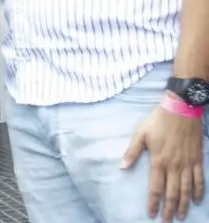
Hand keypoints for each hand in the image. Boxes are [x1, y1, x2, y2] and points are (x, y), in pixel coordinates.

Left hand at [121, 99, 205, 221]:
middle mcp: (174, 166)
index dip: (153, 202)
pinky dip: (198, 191)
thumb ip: (132, 152)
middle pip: (172, 193)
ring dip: (183, 205)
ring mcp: (187, 164)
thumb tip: (121, 166)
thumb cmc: (158, 121)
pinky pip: (199, 180)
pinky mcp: (197, 160)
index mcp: (158, 161)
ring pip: (186, 190)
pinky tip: (196, 200)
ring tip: (180, 216)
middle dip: (168, 209)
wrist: (181, 110)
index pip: (155, 188)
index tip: (151, 214)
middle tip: (166, 221)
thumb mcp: (140, 134)